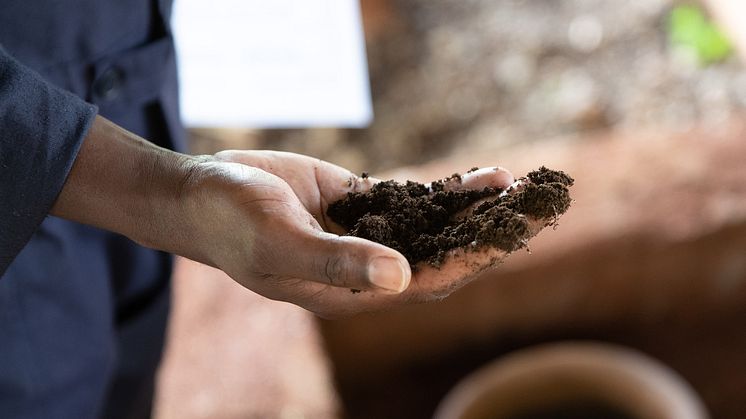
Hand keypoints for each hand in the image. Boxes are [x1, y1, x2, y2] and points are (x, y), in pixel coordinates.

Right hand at [50, 117, 539, 317]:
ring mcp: (366, 234)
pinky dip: (445, 190)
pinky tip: (480, 176)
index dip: (474, 258)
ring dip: (476, 210)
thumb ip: (338, 263)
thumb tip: (401, 280)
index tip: (516, 234)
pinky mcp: (359, 204)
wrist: (203, 194)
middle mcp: (367, 265)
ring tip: (521, 187)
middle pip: (444, 253)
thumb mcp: (281, 244)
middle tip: (541, 207)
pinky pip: (412, 199)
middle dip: (490, 233)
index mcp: (354, 289)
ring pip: (433, 225)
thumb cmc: (233, 226)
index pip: (430, 279)